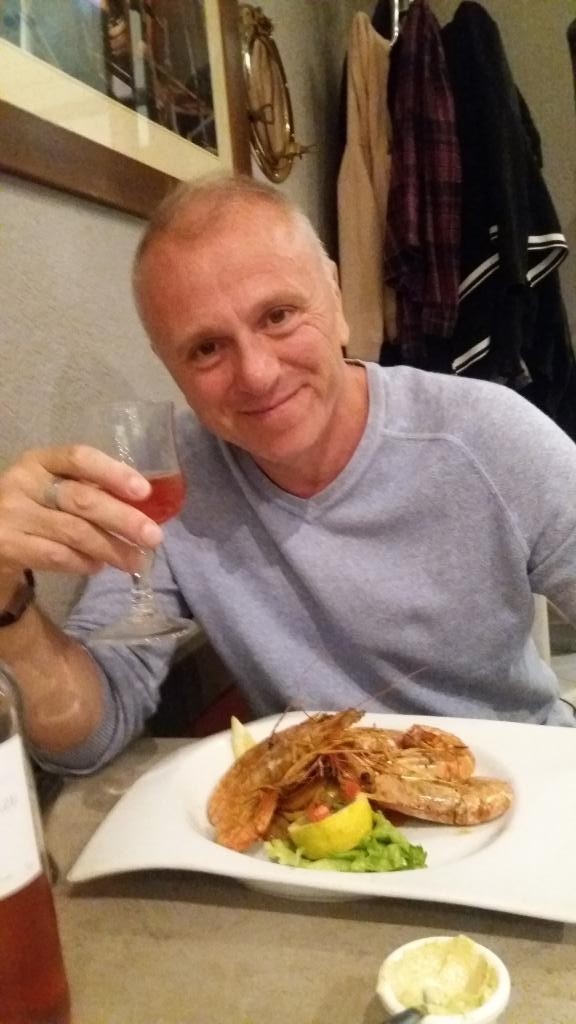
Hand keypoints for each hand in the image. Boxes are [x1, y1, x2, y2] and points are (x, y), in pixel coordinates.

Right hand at [0, 446, 162, 576]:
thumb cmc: (34, 509)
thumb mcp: (53, 489)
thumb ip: (89, 490)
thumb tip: (143, 506)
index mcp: (40, 461)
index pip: (79, 458)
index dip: (113, 473)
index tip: (144, 492)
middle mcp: (23, 482)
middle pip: (82, 499)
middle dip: (123, 519)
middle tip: (153, 537)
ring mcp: (11, 515)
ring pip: (74, 532)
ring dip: (111, 548)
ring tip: (136, 560)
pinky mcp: (7, 546)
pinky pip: (57, 556)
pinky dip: (84, 563)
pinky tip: (99, 566)